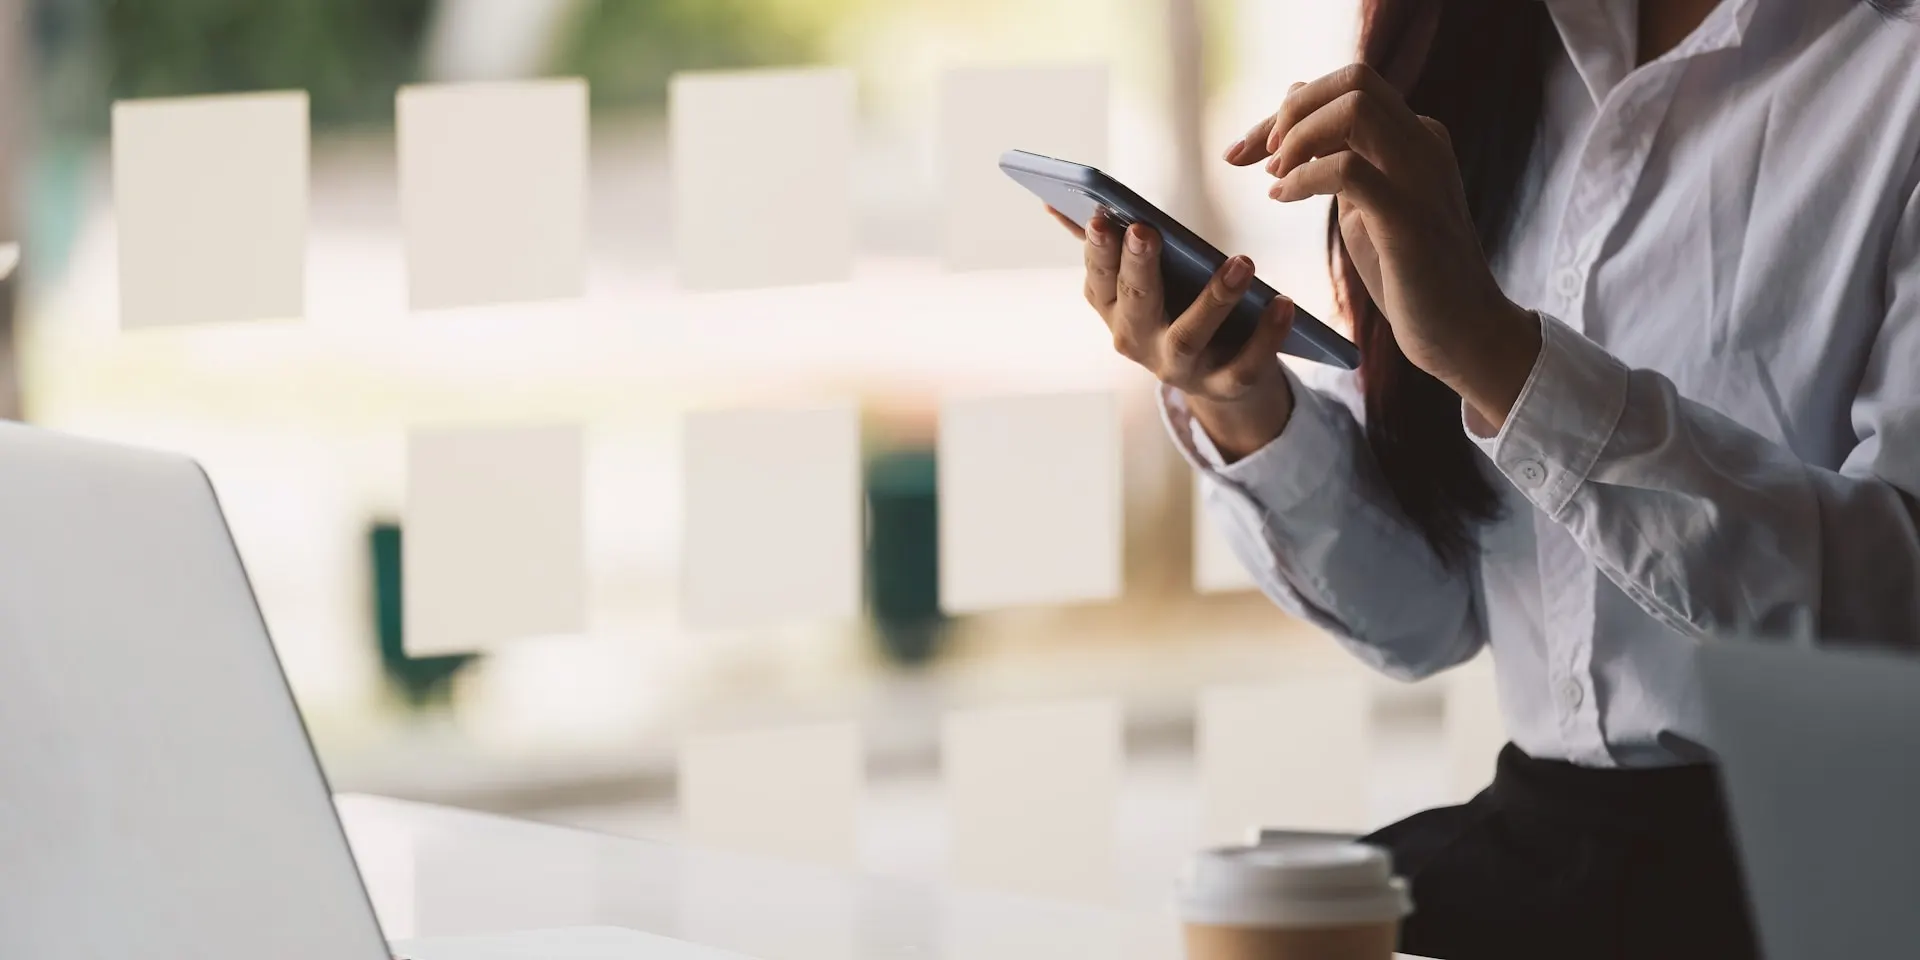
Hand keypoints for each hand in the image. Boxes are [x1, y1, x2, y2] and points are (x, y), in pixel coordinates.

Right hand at [1049, 206, 1296, 458]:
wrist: (1215, 375)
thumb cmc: (1171, 307)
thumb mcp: (1137, 281)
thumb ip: (1105, 244)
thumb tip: (1052, 201)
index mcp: (1114, 310)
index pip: (1100, 279)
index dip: (1098, 251)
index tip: (1101, 215)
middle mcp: (1138, 342)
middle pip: (1137, 304)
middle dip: (1138, 267)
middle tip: (1146, 228)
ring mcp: (1179, 369)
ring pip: (1188, 337)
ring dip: (1213, 299)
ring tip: (1242, 262)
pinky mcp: (1223, 387)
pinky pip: (1245, 366)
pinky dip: (1266, 337)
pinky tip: (1284, 303)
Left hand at [1226, 65, 1540, 430]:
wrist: (1460, 332)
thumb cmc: (1409, 273)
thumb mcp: (1366, 203)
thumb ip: (1340, 156)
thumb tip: (1295, 106)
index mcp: (1415, 137)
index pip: (1347, 89)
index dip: (1287, 109)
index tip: (1243, 151)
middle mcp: (1423, 144)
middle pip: (1352, 81)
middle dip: (1290, 112)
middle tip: (1256, 158)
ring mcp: (1421, 175)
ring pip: (1354, 108)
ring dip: (1298, 136)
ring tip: (1272, 176)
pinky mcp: (1409, 216)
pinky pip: (1347, 168)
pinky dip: (1303, 177)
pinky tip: (1282, 198)